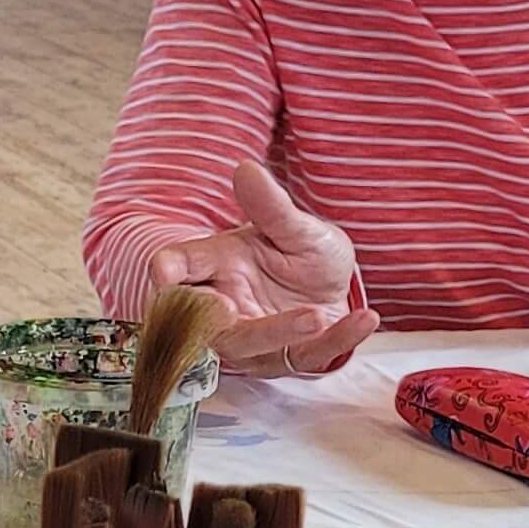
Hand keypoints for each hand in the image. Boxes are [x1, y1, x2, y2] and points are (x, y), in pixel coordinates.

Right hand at [148, 161, 378, 376]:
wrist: (334, 284)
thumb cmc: (301, 252)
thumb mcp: (293, 227)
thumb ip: (270, 206)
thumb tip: (247, 169)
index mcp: (217, 266)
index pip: (181, 268)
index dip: (168, 270)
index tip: (162, 271)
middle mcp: (227, 306)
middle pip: (207, 320)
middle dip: (213, 318)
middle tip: (226, 306)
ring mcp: (255, 338)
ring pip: (252, 346)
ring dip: (279, 333)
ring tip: (315, 316)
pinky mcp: (290, 358)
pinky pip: (308, 356)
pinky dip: (338, 340)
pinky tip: (365, 319)